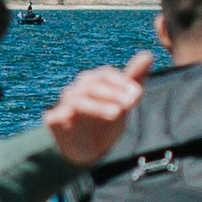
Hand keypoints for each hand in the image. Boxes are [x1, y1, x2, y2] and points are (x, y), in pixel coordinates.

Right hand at [42, 53, 155, 167]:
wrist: (88, 146)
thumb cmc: (106, 118)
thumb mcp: (124, 100)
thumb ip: (134, 78)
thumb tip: (148, 54)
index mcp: (94, 81)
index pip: (106, 74)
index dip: (122, 82)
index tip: (138, 93)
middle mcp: (78, 89)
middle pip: (93, 86)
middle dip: (114, 93)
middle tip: (132, 102)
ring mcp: (65, 104)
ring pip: (79, 101)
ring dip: (98, 106)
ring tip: (116, 114)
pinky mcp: (54, 121)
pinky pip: (54, 117)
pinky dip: (59, 116)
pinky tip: (65, 119)